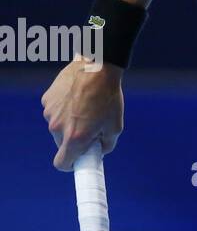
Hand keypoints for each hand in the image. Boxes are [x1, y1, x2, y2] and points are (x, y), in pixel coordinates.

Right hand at [42, 56, 123, 170]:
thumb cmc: (108, 96)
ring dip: (70, 121)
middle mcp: (58, 128)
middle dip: (74, 138)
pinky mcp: (47, 99)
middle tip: (91, 126)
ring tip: (87, 105)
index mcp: (74, 138)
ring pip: (58, 125)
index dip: (70, 164)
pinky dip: (64, 107)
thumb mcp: (116, 125)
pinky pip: (55, 110)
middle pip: (62, 143)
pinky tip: (77, 95)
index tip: (78, 160)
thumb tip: (100, 151)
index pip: (62, 163)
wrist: (97, 66)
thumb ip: (107, 144)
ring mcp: (50, 113)